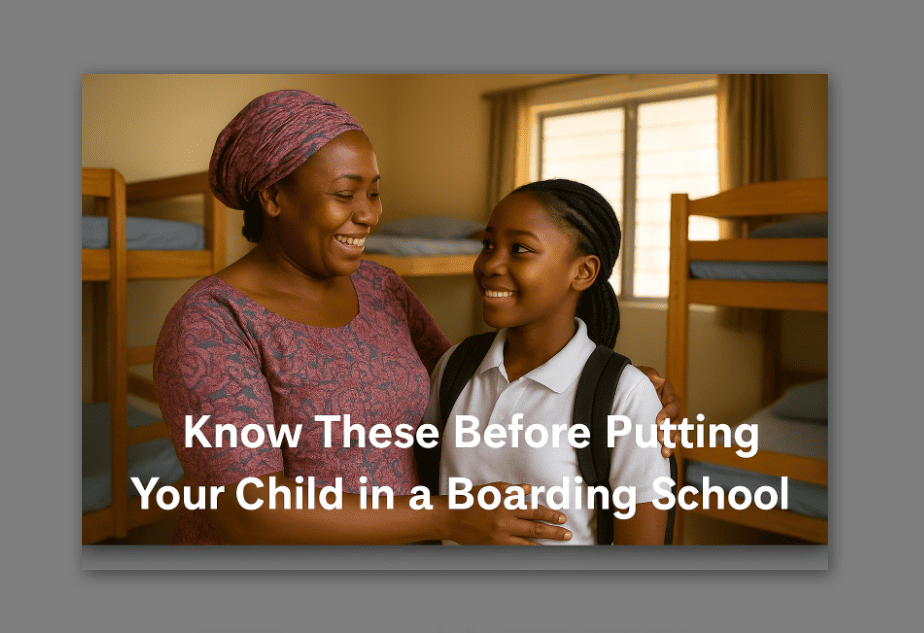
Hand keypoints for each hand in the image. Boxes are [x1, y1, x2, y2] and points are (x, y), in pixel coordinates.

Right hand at [446, 482, 572, 544]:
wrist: (451, 517)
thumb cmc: (471, 500)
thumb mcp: (493, 489)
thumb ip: (512, 490)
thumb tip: (529, 490)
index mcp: (507, 504)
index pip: (534, 510)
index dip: (550, 514)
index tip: (561, 518)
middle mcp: (505, 521)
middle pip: (536, 527)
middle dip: (554, 531)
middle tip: (567, 533)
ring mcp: (500, 536)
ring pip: (528, 542)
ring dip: (546, 543)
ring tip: (559, 544)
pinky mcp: (494, 547)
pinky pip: (515, 551)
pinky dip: (528, 552)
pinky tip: (537, 553)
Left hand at [636, 366, 681, 457]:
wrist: (626, 385)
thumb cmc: (633, 378)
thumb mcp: (641, 373)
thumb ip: (649, 375)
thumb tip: (656, 378)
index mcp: (667, 391)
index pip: (673, 403)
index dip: (668, 413)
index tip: (658, 422)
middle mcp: (670, 404)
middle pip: (677, 419)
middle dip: (670, 431)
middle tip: (660, 439)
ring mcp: (667, 415)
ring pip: (675, 430)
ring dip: (671, 441)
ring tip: (664, 451)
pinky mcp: (662, 425)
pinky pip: (670, 436)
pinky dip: (669, 444)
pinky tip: (665, 452)